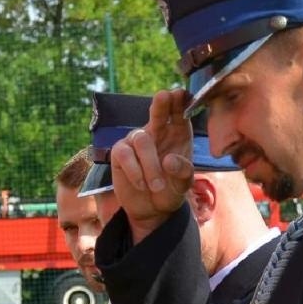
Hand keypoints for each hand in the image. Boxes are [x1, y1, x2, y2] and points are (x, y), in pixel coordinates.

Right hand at [109, 89, 196, 237]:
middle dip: (161, 104)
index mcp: (177, 133)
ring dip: (150, 165)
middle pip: (158, 111)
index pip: (179, 112)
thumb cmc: (171, 189)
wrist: (151, 209)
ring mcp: (136, 140)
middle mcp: (157, 132)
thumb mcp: (183, 184)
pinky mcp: (119, 153)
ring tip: (157, 185)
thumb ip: (182, 172)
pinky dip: (135, 171)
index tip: (181, 94)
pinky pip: (125, 155)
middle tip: (164, 96)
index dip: (180, 102)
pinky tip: (141, 184)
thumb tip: (168, 160)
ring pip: (142, 140)